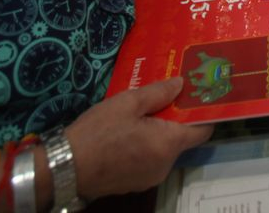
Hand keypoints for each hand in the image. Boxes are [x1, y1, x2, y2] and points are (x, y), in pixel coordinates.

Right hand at [66, 77, 212, 197]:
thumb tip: (181, 84)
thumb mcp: (127, 103)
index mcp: (168, 144)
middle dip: (175, 120)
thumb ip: (158, 93)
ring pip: (164, 150)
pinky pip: (150, 161)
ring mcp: (151, 177)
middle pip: (182, 139)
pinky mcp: (136, 183)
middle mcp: (165, 165)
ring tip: (141, 114)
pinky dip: (146, 147)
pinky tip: (128, 134)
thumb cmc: (98, 132)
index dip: (202, 113)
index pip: (202, 131)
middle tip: (161, 99)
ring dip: (158, 133)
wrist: (66, 167)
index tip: (197, 97)